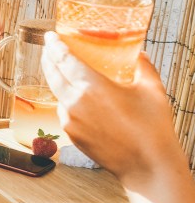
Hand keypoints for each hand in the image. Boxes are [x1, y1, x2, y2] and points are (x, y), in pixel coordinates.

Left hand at [42, 32, 184, 183]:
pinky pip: (65, 112)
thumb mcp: (152, 89)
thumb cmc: (152, 128)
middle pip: (53, 75)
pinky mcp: (71, 135)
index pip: (65, 59)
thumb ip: (142, 66)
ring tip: (66, 74)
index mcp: (92, 86)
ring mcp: (70, 120)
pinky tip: (79, 100)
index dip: (55, 46)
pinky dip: (68, 102)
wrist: (147, 166)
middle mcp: (74, 102)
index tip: (50, 36)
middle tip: (49, 49)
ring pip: (58, 95)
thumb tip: (139, 53)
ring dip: (59, 82)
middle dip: (49, 59)